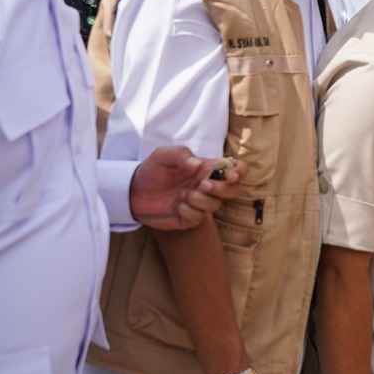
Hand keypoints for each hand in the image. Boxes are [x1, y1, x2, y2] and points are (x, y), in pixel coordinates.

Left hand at [130, 147, 244, 229]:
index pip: (236, 169)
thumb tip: (198, 164)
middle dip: (222, 189)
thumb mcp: (163, 155)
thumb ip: (181, 155)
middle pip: (234, 190)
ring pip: (215, 205)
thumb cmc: (152, 170)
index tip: (231, 175)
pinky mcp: (190, 218)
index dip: (240, 171)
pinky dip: (188, 211)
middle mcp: (207, 186)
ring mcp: (200, 203)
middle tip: (202, 184)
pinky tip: (176, 205)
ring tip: (181, 194)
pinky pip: (198, 218)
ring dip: (200, 200)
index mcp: (207, 168)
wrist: (133, 191)